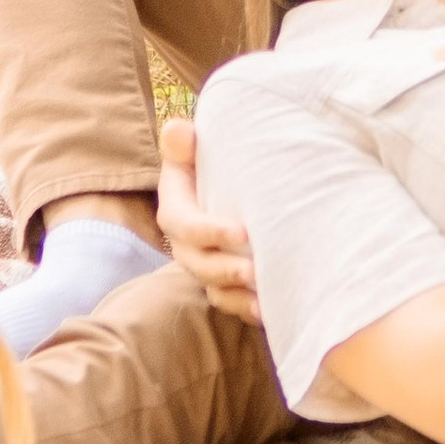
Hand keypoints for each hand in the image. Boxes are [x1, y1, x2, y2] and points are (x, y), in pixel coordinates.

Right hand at [157, 115, 261, 322]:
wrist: (230, 181)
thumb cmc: (211, 160)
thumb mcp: (193, 147)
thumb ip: (183, 141)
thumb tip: (179, 131)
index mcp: (176, 206)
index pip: (183, 223)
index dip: (208, 231)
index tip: (241, 231)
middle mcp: (185, 241)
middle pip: (197, 262)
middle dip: (225, 270)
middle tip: (254, 270)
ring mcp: (203, 264)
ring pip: (213, 288)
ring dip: (236, 296)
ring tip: (263, 299)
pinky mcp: (222, 280)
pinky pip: (229, 302)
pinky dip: (246, 308)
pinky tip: (268, 311)